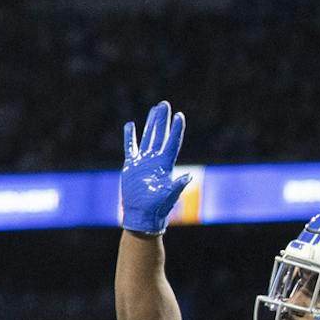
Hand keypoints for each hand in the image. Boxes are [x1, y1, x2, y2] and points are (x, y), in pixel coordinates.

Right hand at [120, 100, 190, 234]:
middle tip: (164, 104)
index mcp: (165, 165)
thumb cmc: (157, 208)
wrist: (141, 215)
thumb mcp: (169, 196)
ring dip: (151, 124)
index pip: (171, 142)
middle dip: (162, 120)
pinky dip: (130, 137)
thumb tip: (188, 177)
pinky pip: (131, 147)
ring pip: (147, 137)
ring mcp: (143, 161)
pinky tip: (130, 125)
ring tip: (154, 109)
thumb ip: (177, 185)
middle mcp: (155, 160)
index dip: (176, 129)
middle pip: (160, 135)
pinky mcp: (131, 166)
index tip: (179, 115)